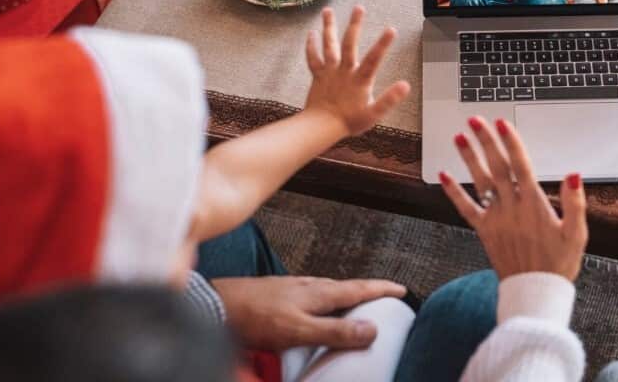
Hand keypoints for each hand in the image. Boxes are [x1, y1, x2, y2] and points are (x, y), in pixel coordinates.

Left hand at [211, 276, 406, 350]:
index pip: (359, 288)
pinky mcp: (279, 293)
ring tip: (356, 302)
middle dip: (368, 290)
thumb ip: (334, 332)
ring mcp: (293, 288)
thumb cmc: (255, 317)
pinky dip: (326, 300)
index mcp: (319, 293)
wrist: (216, 304)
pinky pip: (313, 295)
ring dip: (347, 295)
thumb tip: (372, 330)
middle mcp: (309, 286)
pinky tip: (317, 307)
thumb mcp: (299, 330)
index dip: (381, 289)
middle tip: (385, 295)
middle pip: (347, 287)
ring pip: (329, 290)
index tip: (401, 289)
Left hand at [305, 6, 410, 137]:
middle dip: (355, 25)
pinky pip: (313, 58)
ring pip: (328, 45)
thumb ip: (389, 99)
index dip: (382, 44)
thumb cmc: (349, 122)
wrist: (321, 127)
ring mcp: (329, 71)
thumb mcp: (374, 114)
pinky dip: (311, 45)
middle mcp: (344, 71)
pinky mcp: (318, 75)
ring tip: (328, 10)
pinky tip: (312, 33)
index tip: (391, 29)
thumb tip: (406, 85)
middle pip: (349, 44)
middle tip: (359, 8)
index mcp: (360, 80)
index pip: (374, 59)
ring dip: (328, 27)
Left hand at [439, 116, 587, 280]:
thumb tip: (574, 174)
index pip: (521, 165)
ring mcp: (496, 219)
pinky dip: (453, 192)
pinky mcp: (485, 231)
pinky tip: (443, 175)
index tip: (502, 122)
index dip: (511, 142)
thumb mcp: (577, 234)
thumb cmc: (559, 264)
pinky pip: (466, 209)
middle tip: (475, 119)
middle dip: (486, 141)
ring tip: (459, 136)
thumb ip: (575, 202)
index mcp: (535, 205)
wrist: (535, 294)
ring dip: (469, 158)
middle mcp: (512, 208)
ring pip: (480, 182)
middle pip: (497, 167)